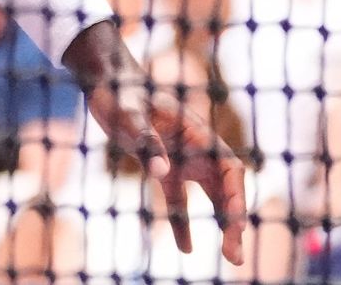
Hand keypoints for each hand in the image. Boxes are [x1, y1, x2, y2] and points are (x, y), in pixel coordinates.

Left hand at [65, 22, 246, 264]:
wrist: (105, 81)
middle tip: (235, 256)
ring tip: (231, 258)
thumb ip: (146, 140)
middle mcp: (195, 147)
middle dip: (234, 220)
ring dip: (220, 224)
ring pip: (210, 196)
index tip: (234, 222)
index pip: (229, 168)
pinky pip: (179, 198)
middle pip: (226, 187)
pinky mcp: (162, 165)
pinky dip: (183, 222)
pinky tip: (187, 249)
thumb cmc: (120, 92)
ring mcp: (181, 157)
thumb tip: (162, 171)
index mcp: (195, 132)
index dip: (235, 197)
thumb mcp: (129, 113)